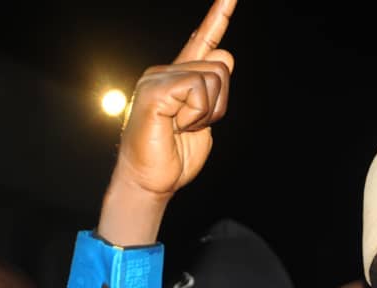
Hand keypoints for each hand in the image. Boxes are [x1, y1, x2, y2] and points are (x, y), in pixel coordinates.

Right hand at [98, 0, 235, 245]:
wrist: (151, 183)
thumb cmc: (174, 158)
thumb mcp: (204, 122)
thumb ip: (214, 93)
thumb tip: (225, 57)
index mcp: (179, 78)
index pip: (202, 40)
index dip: (217, 16)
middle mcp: (165, 71)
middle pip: (221, 65)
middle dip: (220, 102)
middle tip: (193, 125)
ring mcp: (157, 78)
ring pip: (213, 77)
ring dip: (208, 111)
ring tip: (182, 127)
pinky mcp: (155, 89)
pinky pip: (197, 89)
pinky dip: (196, 113)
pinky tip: (176, 124)